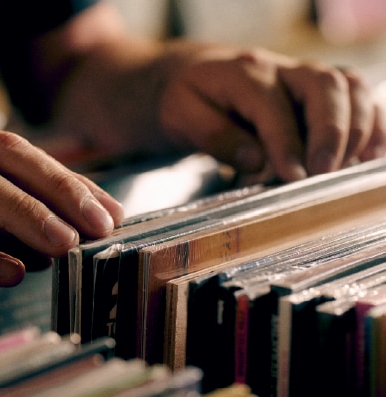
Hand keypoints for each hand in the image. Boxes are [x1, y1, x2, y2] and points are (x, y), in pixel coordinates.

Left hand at [158, 45, 385, 181]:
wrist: (192, 76)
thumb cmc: (187, 100)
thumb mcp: (181, 117)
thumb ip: (215, 137)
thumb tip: (256, 160)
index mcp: (245, 73)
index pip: (273, 106)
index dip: (286, 142)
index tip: (293, 176)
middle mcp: (282, 69)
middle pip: (325, 86)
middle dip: (331, 132)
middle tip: (323, 173)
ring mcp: (304, 77)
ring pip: (349, 87)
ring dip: (358, 127)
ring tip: (347, 168)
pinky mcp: (318, 91)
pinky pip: (358, 97)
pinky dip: (372, 123)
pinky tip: (369, 156)